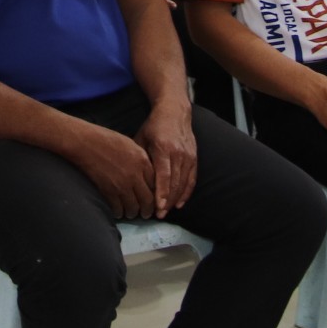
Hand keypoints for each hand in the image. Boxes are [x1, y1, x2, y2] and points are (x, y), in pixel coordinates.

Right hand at [69, 124, 158, 217]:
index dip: (156, 195)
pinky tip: (118, 212)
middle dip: (147, 210)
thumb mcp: (131, 145)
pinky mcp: (109, 191)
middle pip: (148, 200)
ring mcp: (122, 184)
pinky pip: (118, 208)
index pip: (156, 185)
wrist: (86, 143)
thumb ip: (141, 160)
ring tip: (131, 214)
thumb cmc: (107, 139)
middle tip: (145, 214)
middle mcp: (135, 175)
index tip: (154, 200)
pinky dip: (119, 213)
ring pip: (133, 207)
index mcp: (143, 161)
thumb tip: (147, 174)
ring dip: (133, 213)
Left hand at [137, 99, 198, 216]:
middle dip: (167, 201)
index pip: (164, 175)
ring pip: (183, 183)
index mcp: (163, 148)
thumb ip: (139, 158)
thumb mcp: (141, 138)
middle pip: (174, 182)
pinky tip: (180, 204)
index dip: (162, 192)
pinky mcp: (194, 158)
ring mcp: (188, 156)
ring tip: (166, 212)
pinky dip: (187, 193)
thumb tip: (132, 180)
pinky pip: (192, 179)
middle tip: (158, 215)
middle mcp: (178, 153)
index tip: (158, 207)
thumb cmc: (153, 126)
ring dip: (175, 200)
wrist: (175, 112)